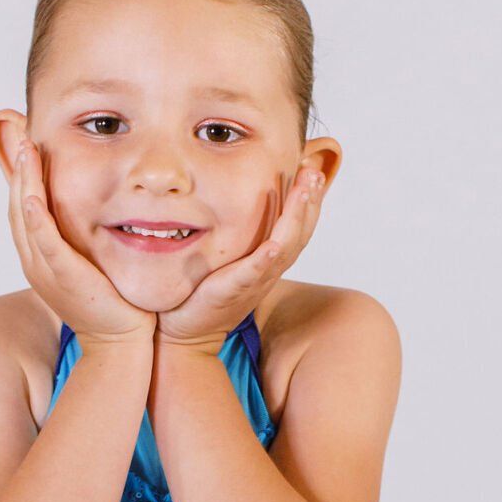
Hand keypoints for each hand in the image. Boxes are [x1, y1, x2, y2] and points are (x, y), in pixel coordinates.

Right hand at [7, 140, 157, 346]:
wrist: (122, 345)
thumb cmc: (114, 305)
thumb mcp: (93, 264)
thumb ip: (87, 238)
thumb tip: (99, 210)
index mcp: (40, 259)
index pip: (25, 210)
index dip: (23, 177)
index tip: (29, 145)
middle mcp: (36, 263)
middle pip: (18, 209)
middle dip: (19, 171)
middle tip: (22, 136)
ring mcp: (46, 271)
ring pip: (26, 219)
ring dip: (24, 183)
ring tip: (26, 150)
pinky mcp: (64, 278)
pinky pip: (45, 243)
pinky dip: (37, 218)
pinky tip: (34, 196)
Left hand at [149, 164, 325, 347]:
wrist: (187, 331)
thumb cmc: (205, 291)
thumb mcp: (230, 255)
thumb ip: (240, 232)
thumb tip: (240, 196)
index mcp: (269, 260)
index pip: (296, 226)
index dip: (308, 200)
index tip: (314, 170)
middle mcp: (268, 270)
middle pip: (298, 233)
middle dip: (309, 201)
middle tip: (315, 172)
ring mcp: (253, 281)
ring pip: (285, 247)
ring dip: (296, 218)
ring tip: (304, 190)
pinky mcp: (232, 292)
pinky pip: (253, 274)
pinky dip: (266, 260)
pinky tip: (274, 245)